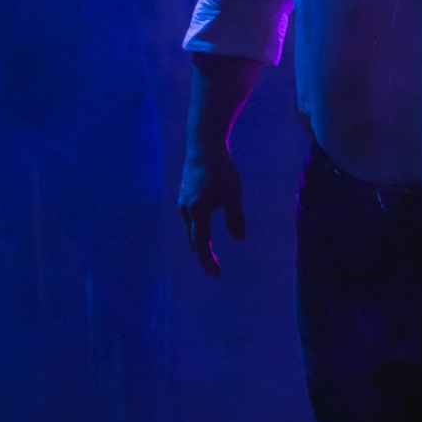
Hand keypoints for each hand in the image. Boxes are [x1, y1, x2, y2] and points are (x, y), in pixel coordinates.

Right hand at [178, 143, 246, 277]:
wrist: (203, 145)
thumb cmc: (221, 169)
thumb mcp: (233, 194)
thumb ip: (235, 218)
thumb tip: (239, 239)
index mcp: (197, 211)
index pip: (201, 243)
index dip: (208, 260)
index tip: (216, 275)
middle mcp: (185, 209)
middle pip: (193, 239)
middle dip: (203, 255)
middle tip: (213, 270)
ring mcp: (182, 201)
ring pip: (191, 228)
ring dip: (200, 241)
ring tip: (208, 254)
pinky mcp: (184, 193)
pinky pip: (190, 217)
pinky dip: (198, 228)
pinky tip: (204, 228)